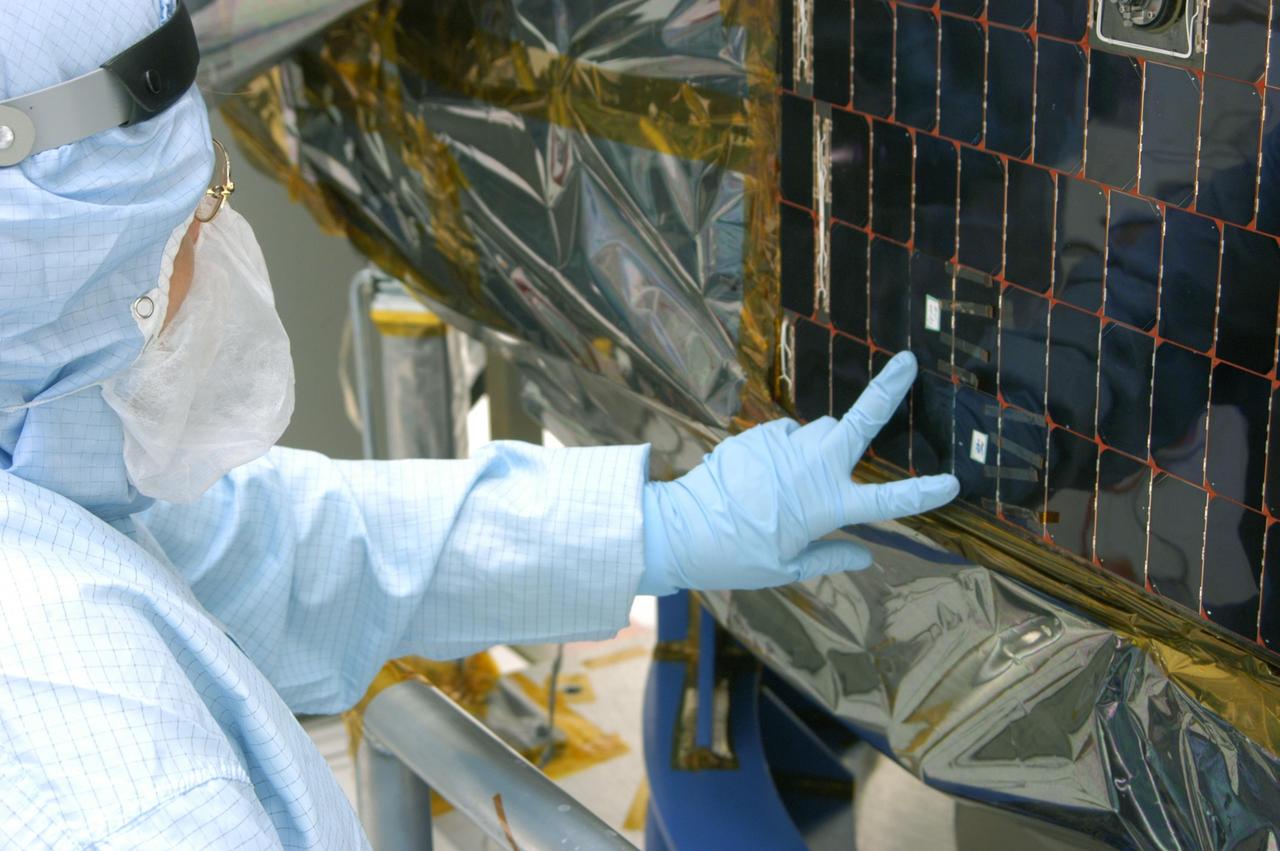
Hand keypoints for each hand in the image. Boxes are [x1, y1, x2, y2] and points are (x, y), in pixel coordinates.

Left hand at [639, 351, 958, 593]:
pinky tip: (761, 478)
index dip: (922, 493)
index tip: (953, 482)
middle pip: (857, 423)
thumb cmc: (737, 557)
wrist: (680, 530)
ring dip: (821, 445)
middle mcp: (811, 468)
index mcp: (827, 506)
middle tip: (908, 361)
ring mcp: (783, 446)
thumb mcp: (787, 569)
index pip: (887, 501)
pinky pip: (784, 437)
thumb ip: (830, 557)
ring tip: (791, 482)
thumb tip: (865, 556)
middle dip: (886, 390)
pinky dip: (785, 451)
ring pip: (818, 432)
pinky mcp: (756, 435)